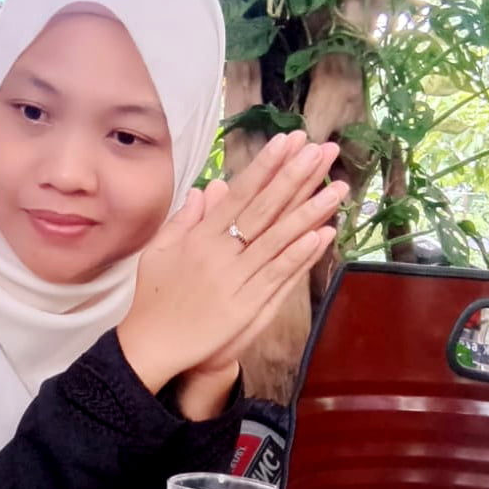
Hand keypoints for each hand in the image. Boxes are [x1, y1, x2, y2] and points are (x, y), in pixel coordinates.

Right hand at [117, 131, 346, 393]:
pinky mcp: (247, 306)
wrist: (152, 347)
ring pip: (278, 238)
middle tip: (321, 150)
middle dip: (295, 176)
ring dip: (310, 211)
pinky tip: (322, 235)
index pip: (239, 193)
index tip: (287, 141)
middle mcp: (219, 252)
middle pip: (264, 208)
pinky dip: (299, 255)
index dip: (266, 166)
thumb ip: (185, 218)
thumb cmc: (155, 299)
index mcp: (200, 236)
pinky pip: (278, 276)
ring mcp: (235, 279)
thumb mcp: (160, 251)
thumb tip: (206, 187)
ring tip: (337, 187)